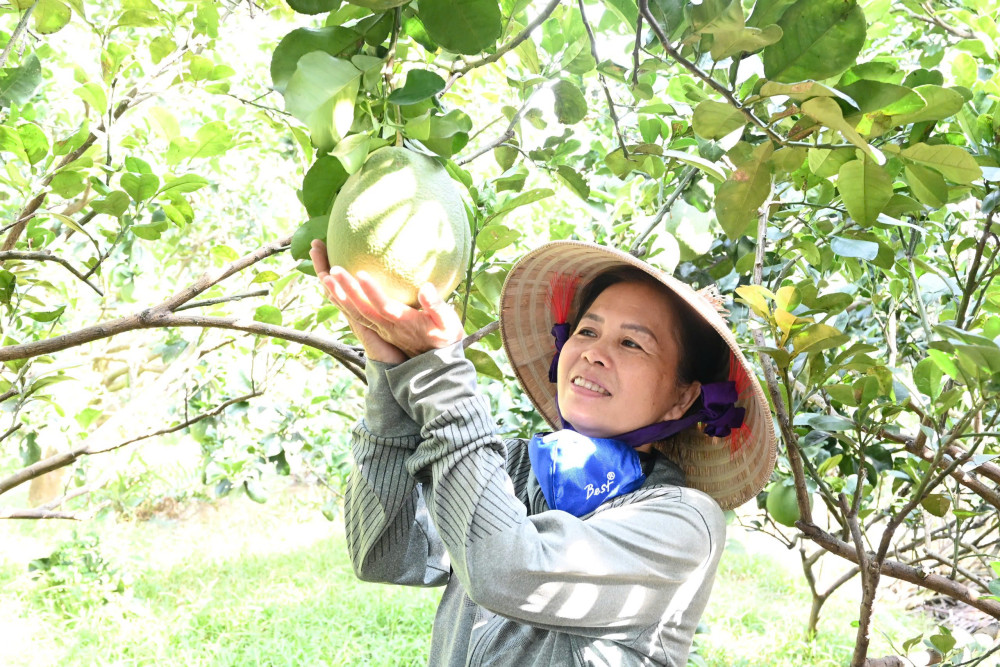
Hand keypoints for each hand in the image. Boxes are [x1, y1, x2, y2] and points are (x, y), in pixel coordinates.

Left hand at [310, 240, 464, 362]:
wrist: (436, 363)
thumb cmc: (445, 339)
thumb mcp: (448, 324)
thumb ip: (437, 307)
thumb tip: (426, 288)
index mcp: (404, 322)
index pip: (384, 306)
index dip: (372, 292)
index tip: (361, 274)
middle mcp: (387, 327)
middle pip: (362, 308)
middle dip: (347, 289)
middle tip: (334, 269)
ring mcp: (380, 329)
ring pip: (354, 313)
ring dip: (339, 295)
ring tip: (324, 276)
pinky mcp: (377, 329)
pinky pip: (354, 315)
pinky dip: (341, 302)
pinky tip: (331, 289)